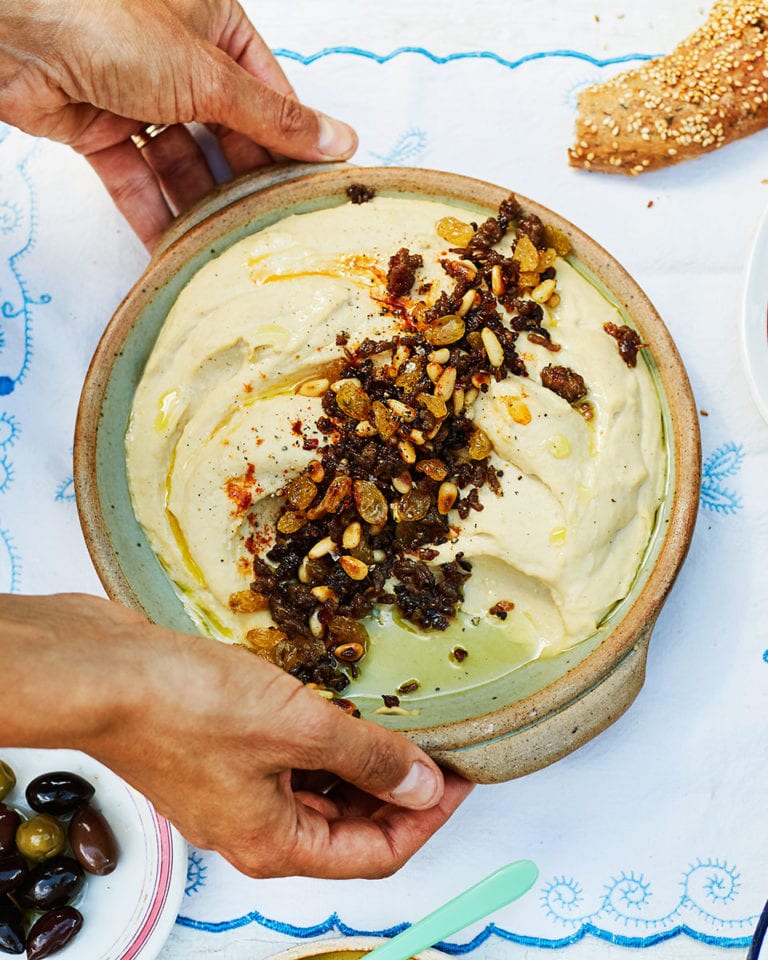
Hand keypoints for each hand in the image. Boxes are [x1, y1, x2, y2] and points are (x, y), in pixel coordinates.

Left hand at [0, 0, 357, 248]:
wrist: (12, 27)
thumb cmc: (108, 19)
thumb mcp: (209, 74)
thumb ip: (273, 117)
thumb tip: (338, 139)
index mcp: (215, 25)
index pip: (269, 96)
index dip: (291, 144)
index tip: (313, 191)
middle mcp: (178, 59)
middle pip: (226, 135)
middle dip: (244, 183)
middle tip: (273, 230)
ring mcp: (137, 94)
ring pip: (181, 162)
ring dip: (199, 205)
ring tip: (227, 248)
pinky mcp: (97, 127)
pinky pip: (134, 178)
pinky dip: (151, 211)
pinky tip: (174, 248)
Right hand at [1, 593, 472, 878]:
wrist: (106, 672)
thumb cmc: (188, 706)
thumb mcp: (300, 727)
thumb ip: (368, 758)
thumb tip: (423, 786)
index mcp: (275, 844)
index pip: (376, 854)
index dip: (426, 819)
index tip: (461, 778)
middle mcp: (255, 829)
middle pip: (349, 826)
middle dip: (397, 790)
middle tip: (436, 746)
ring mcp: (234, 791)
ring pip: (319, 789)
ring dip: (359, 762)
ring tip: (396, 721)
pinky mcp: (220, 753)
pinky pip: (289, 759)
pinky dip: (322, 741)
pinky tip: (339, 706)